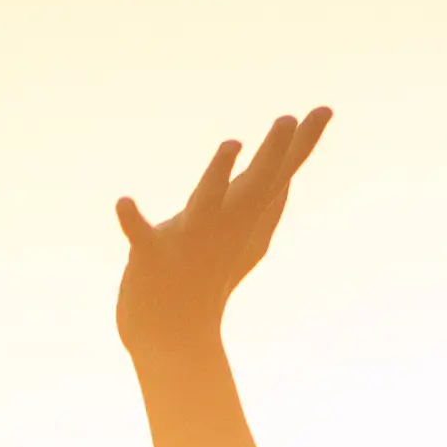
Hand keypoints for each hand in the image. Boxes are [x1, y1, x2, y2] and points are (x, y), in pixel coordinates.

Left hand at [112, 108, 332, 368]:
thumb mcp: (241, 245)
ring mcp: (189, 243)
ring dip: (217, 176)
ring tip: (231, 145)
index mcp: (240, 219)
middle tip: (289, 119)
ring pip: (206, 204)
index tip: (323, 109)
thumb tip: (286, 179)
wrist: (171, 338)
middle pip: (253, 187)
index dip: (300, 144)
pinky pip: (142, 237)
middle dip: (271, 154)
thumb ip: (265, 211)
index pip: (277, 176)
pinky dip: (132, 221)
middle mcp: (221, 228)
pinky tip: (123, 203)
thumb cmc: (205, 284)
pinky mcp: (151, 259)